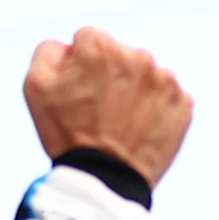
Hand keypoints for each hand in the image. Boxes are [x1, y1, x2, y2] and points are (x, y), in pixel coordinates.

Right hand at [23, 27, 189, 185]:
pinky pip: (166, 96)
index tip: (80, 90)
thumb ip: (49, 51)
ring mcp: (164, 80)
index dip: (80, 64)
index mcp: (101, 46)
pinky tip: (140, 128)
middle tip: (100, 108)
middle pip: (120, 54)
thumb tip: (71, 46)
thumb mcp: (36, 87)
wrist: (104, 180)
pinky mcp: (182, 103)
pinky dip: (155, 108)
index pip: (89, 39)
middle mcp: (137, 55)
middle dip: (110, 74)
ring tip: (120, 120)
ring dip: (134, 90)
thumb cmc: (66, 134)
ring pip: (145, 74)